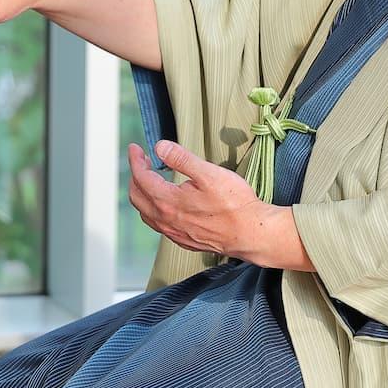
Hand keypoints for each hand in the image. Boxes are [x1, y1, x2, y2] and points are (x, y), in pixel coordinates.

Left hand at [127, 140, 312, 270]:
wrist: (252, 234)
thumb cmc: (235, 204)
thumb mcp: (209, 173)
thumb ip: (181, 159)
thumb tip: (159, 148)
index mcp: (169, 201)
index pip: (141, 178)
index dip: (135, 160)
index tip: (135, 148)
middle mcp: (166, 220)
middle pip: (137, 196)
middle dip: (136, 175)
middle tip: (143, 161)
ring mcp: (174, 232)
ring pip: (146, 213)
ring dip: (142, 193)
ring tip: (151, 179)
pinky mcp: (184, 240)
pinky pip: (158, 225)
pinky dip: (152, 209)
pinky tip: (164, 203)